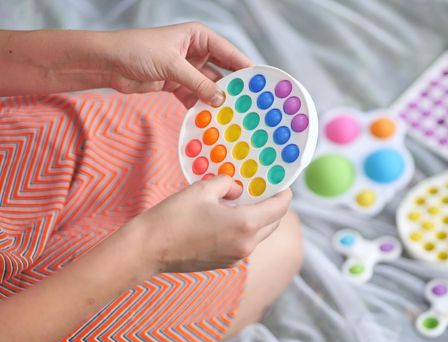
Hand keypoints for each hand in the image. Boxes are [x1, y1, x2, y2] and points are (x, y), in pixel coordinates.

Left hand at [107, 22, 251, 107]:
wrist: (107, 63)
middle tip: (249, 104)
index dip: (245, 67)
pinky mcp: (177, 84)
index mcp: (198, 37)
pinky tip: (210, 120)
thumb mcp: (172, 66)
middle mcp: (196, 51)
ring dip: (216, 101)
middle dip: (233, 88)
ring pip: (209, 87)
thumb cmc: (137, 50)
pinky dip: (200, 108)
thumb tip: (221, 99)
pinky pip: (195, 97)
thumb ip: (198, 83)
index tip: (260, 83)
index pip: (229, 52)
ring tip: (232, 116)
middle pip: (222, 71)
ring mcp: (187, 69)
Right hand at [131, 176, 291, 272]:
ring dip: (258, 219)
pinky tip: (229, 218)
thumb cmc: (174, 216)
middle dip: (272, 206)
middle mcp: (246, 244)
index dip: (284, 193)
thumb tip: (238, 189)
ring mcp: (237, 257)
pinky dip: (244, 230)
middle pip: (273, 223)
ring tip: (244, 202)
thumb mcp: (203, 188)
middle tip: (263, 190)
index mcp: (246, 224)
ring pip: (260, 235)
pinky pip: (245, 244)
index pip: (280, 208)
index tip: (281, 184)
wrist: (149, 249)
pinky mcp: (225, 264)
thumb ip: (228, 184)